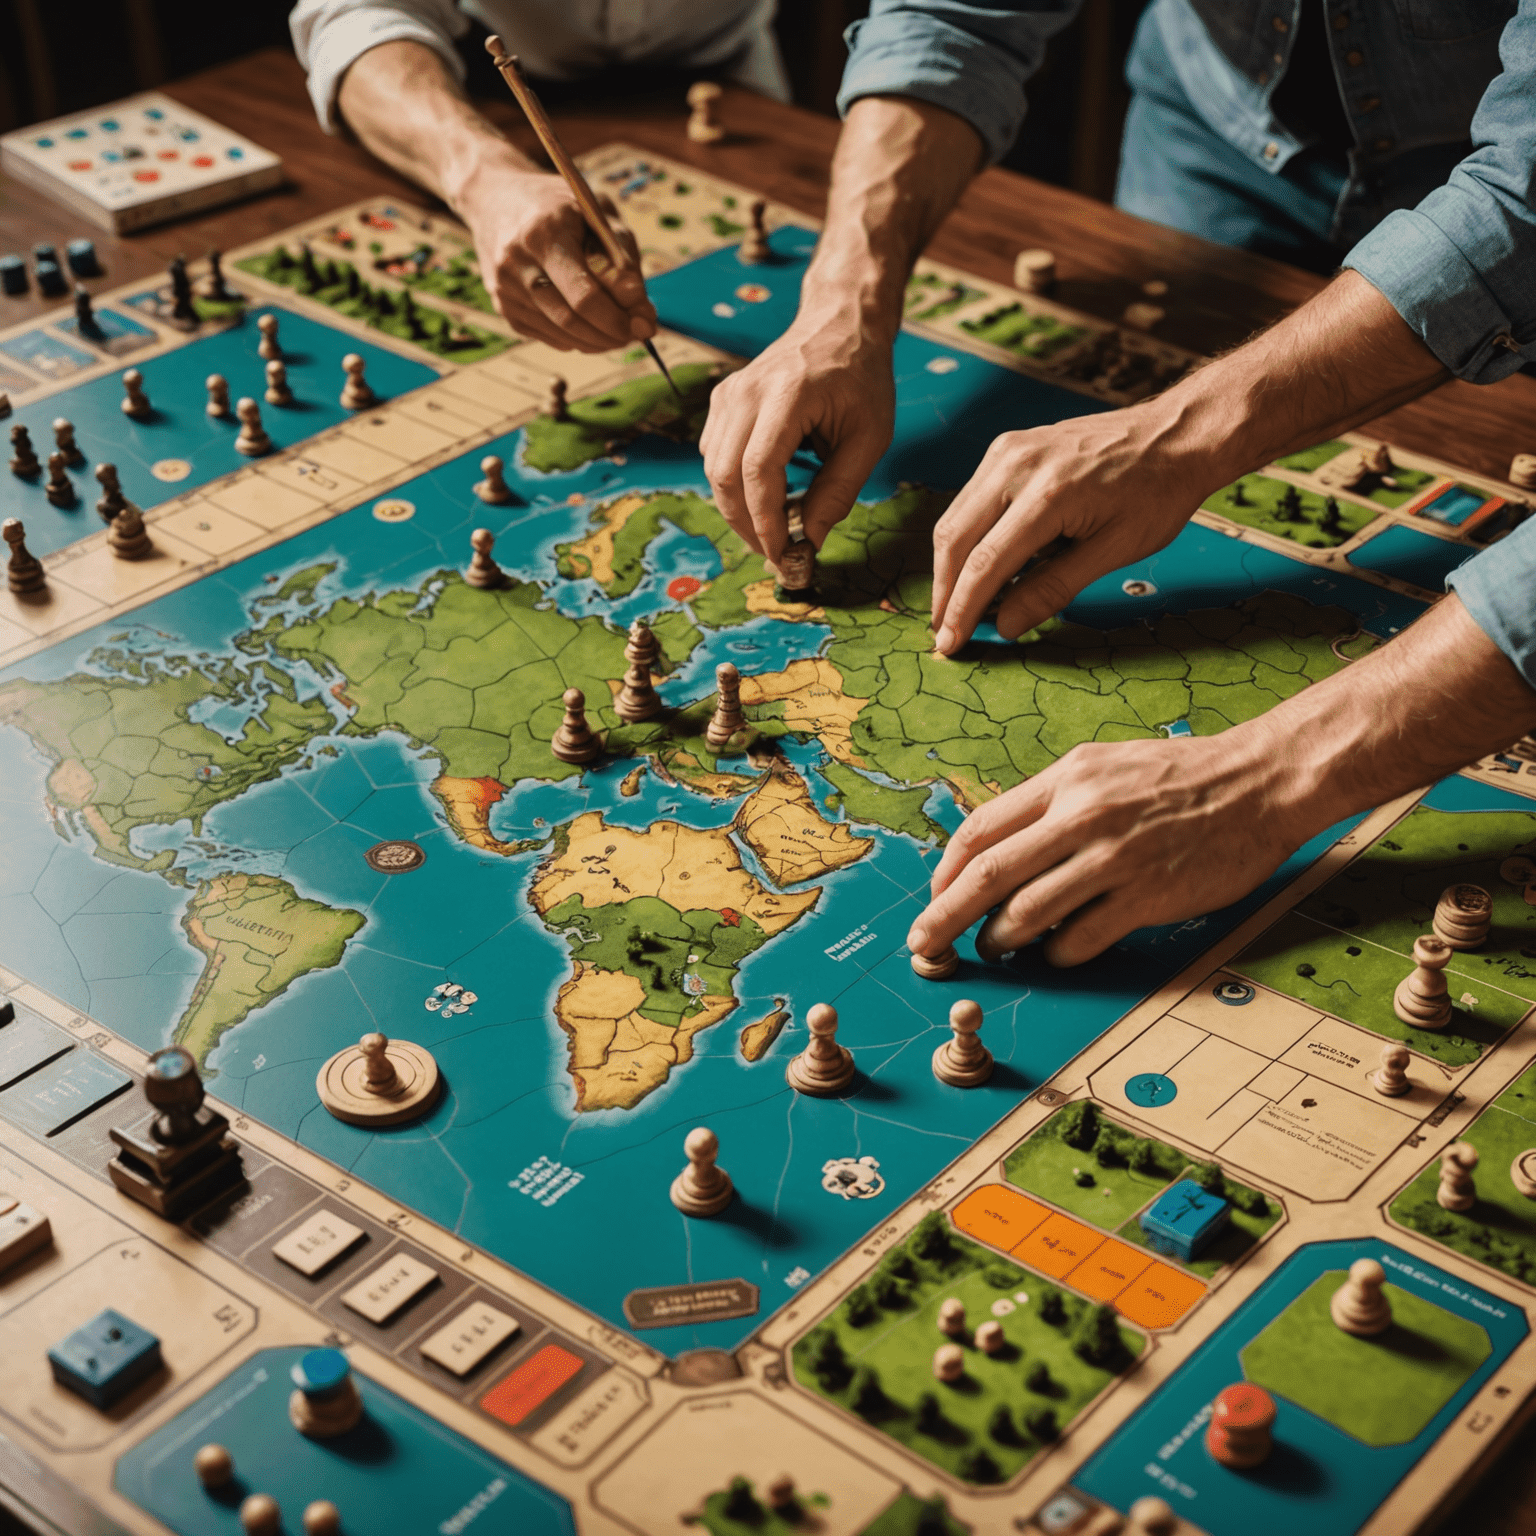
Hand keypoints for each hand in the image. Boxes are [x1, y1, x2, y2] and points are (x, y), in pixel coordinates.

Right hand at [457, 159, 656, 351]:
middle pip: (572, 320)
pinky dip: (578, 338)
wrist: (495, 198)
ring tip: (620, 329)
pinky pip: (550, 337)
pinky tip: (591, 324)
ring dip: (599, 340)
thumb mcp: (596, 213)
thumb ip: (621, 257)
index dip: (619, 317)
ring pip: (562, 334)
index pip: (584, 294)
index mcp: (543, 233)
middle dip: (612, 333)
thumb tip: (639, 307)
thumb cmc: (558, 206)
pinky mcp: (504, 308)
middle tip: (637, 332)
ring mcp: (506, 289)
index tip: (646, 324)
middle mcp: (517, 263)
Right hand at [701, 319, 894, 561]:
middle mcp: (746, 392)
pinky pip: (714, 455)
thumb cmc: (862, 378)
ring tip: (772, 529)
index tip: (782, 553)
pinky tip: (763, 497)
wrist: (840, 324)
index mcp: (787, 394)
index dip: (765, 520)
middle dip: (746, 524)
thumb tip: (810, 540)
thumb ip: (839, 490)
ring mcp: (728, 394)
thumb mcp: (870, 436)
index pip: (758, 469)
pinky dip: (733, 485)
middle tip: (775, 552)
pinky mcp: (722, 400)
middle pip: (724, 475)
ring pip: (712, 469)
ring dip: (737, 509)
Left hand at [906, 730, 1304, 966]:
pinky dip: (1057, 954)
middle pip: (987, 876)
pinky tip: (1055, 953)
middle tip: (924, 944)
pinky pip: (1079, 939)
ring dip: (999, 940)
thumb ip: (1050, 802)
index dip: (946, 872)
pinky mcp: (1146, 896)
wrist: (1259, 781)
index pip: (980, 830)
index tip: (935, 896)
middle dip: (944, 917)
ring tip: (994, 949)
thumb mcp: (1102, 766)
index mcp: (1065, 780)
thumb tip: (998, 848)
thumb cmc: (1180, 776)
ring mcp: (1113, 859)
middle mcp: (1081, 816)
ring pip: (1027, 913)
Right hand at [930, 404, 1226, 654]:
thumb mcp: (1114, 549)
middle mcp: (1018, 465)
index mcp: (1049, 493)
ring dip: (950, 566)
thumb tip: (1007, 624)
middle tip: (945, 631)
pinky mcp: (1008, 449)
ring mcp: (1008, 451)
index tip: (952, 642)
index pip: (986, 563)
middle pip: (956, 539)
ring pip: (955, 518)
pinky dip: (967, 537)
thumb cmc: (1156, 490)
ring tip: (956, 604)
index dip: (964, 608)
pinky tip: (977, 566)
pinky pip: (971, 500)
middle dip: (946, 591)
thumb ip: (1053, 588)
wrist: (1175, 435)